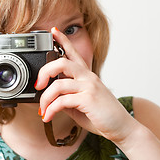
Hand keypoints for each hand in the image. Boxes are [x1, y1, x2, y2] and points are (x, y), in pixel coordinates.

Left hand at [36, 27, 137, 142]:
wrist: (121, 128)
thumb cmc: (100, 115)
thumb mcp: (79, 103)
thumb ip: (65, 97)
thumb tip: (48, 97)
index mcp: (86, 75)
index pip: (73, 52)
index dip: (63, 40)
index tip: (53, 31)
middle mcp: (88, 77)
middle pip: (61, 62)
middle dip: (44, 72)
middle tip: (38, 85)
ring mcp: (89, 86)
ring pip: (58, 84)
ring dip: (45, 99)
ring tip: (43, 110)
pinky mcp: (88, 99)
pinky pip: (62, 101)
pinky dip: (51, 110)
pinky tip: (48, 117)